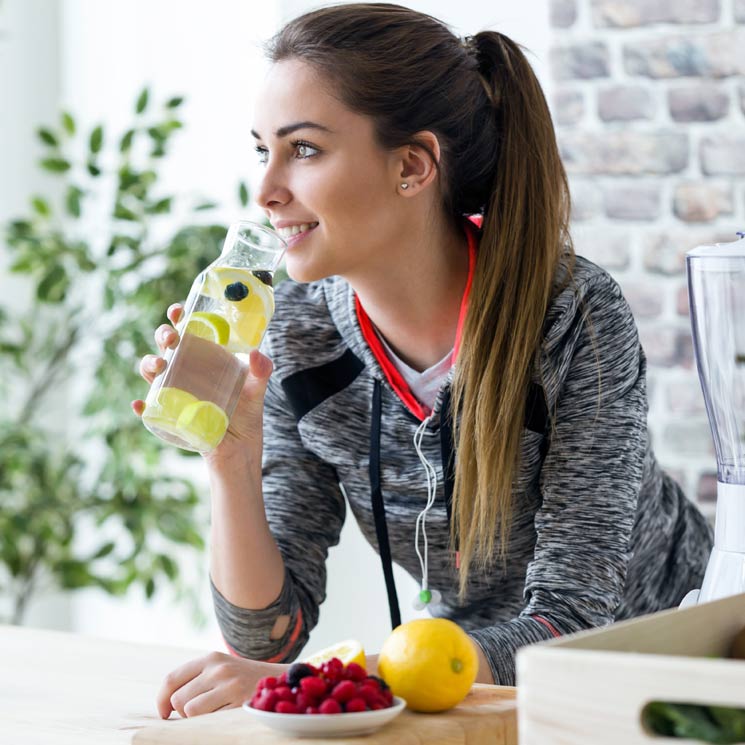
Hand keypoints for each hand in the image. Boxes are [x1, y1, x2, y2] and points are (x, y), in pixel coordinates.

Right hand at [131, 304, 273, 458]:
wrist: (239, 446)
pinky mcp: (169, 414)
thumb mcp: (257, 389)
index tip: (178, 311)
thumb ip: (262, 371)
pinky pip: (149, 408)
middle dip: (163, 336)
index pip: (188, 330)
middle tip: (172, 339)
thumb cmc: (247, 411)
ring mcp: (175, 391)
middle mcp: (186, 369)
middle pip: (166, 346)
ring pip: (152, 372)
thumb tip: (256, 353)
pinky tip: (140, 404)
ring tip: (159, 366)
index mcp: (204, 356)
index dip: (179, 317)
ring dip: (148, 365)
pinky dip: (142, 406)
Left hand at [157, 651, 285, 718]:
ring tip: (212, 713)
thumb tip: (164, 704)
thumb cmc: (241, 679)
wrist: (279, 681)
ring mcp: (230, 685)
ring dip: (196, 719)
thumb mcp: (219, 669)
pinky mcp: (239, 703)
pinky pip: (210, 721)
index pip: (171, 679)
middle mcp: (218, 668)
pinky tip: (225, 715)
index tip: (164, 713)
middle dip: (182, 712)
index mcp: (210, 658)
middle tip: (198, 712)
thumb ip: (194, 679)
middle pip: (178, 699)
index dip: (161, 700)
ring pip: (190, 711)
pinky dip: (212, 723)